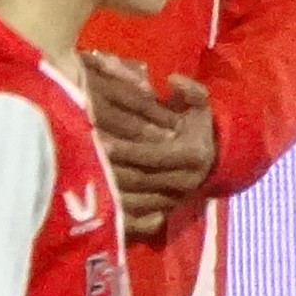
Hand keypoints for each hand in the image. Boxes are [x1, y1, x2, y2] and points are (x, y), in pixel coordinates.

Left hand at [87, 58, 216, 237]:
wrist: (213, 156)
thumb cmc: (198, 124)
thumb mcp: (200, 104)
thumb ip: (190, 90)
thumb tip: (173, 80)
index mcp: (190, 155)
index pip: (152, 155)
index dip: (127, 150)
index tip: (101, 141)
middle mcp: (184, 181)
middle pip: (140, 179)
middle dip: (111, 169)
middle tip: (83, 159)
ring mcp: (173, 199)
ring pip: (135, 199)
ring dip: (109, 189)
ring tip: (82, 176)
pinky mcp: (164, 211)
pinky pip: (136, 214)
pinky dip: (116, 207)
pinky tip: (94, 197)